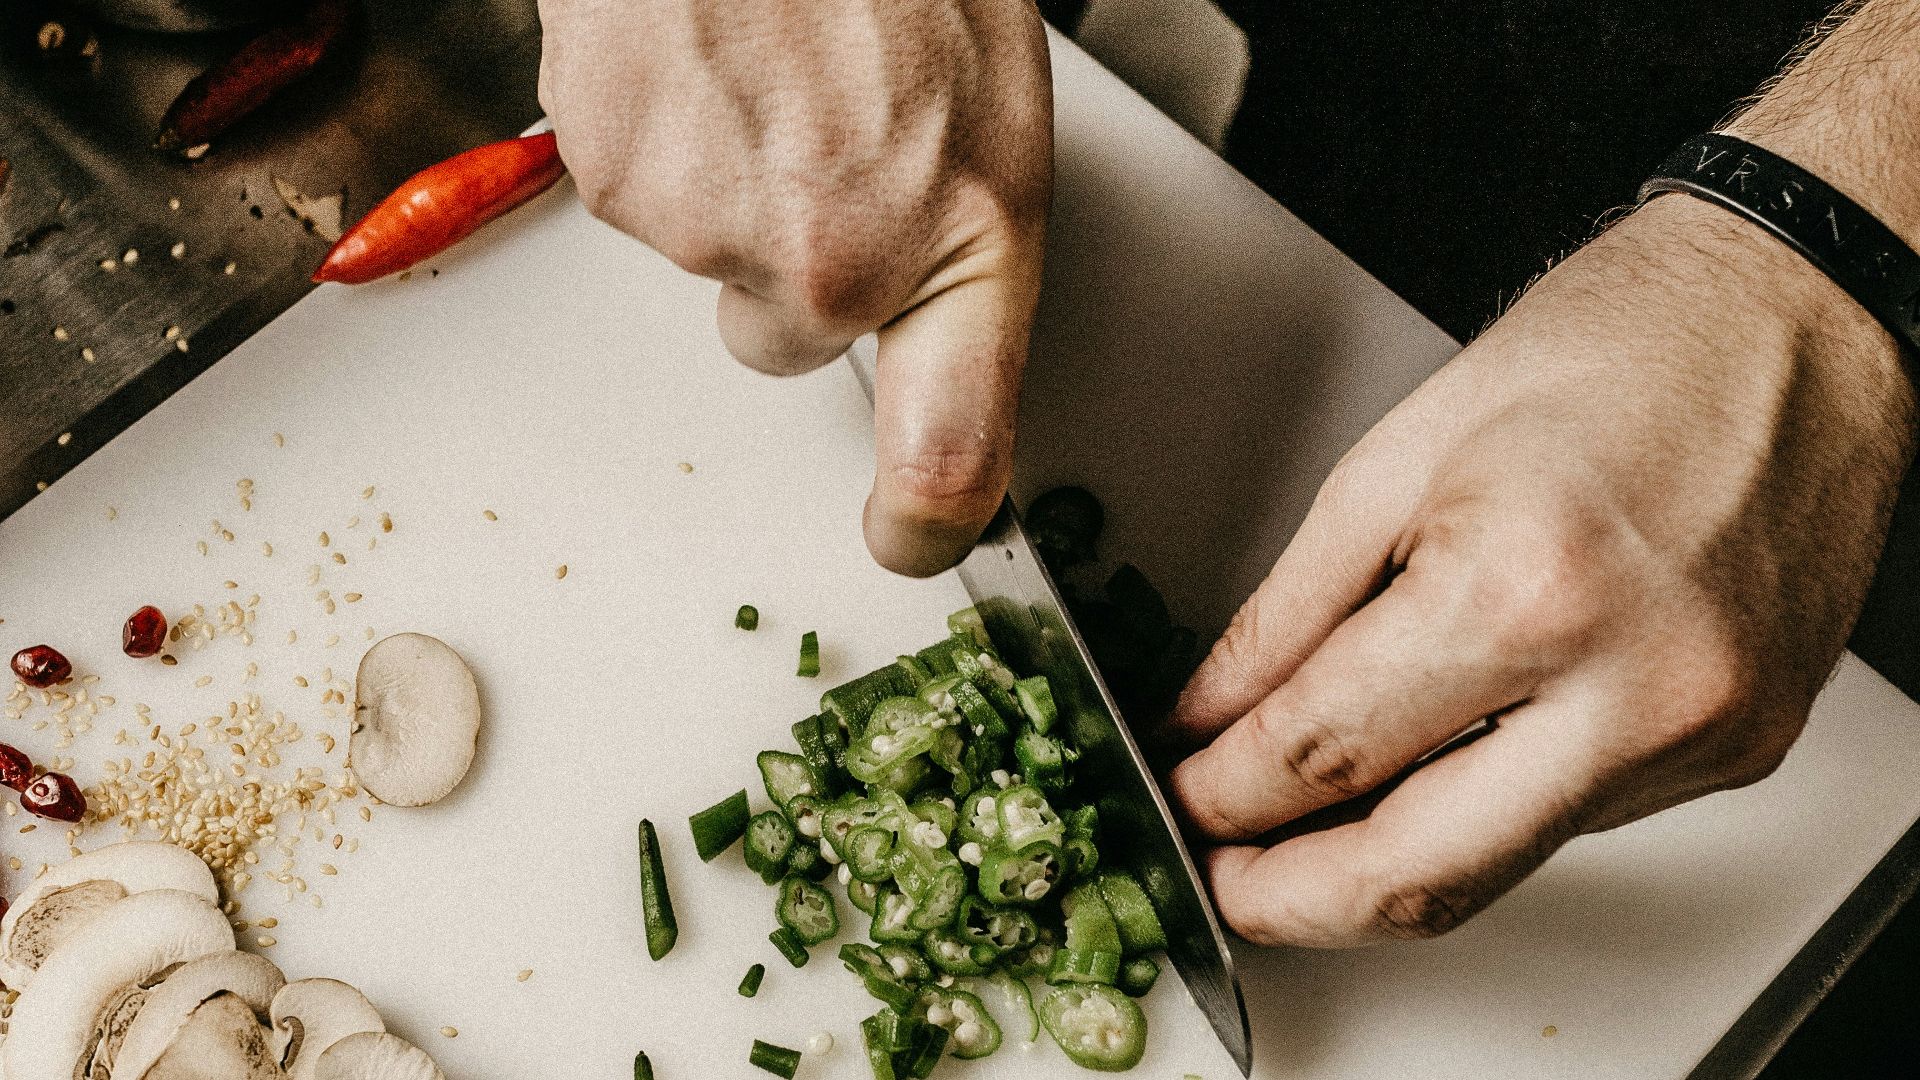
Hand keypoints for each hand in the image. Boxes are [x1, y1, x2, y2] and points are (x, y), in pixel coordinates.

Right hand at [537, 0, 1052, 574]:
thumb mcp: (987, 104)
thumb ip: (950, 239)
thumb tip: (908, 322)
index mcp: (966, 236)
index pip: (955, 452)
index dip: (926, 520)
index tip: (908, 536)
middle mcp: (837, 259)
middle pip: (784, 338)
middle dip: (793, 261)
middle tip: (819, 136)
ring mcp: (713, 225)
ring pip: (706, 253)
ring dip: (726, 177)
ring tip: (765, 61)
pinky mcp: (614, 173)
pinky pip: (635, 188)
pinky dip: (660, 132)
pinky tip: (702, 52)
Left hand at [1162, 193, 1916, 946]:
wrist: (1796, 316)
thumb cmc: (1615, 346)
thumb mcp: (1397, 459)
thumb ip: (1286, 612)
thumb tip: (1210, 716)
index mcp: (1524, 590)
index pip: (1325, 753)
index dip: (1222, 796)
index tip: (1181, 798)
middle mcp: (1630, 686)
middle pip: (1416, 876)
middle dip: (1289, 901)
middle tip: (1220, 877)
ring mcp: (1699, 733)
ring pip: (1496, 869)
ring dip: (1379, 869)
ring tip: (1298, 834)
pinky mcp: (1741, 750)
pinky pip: (1572, 822)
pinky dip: (1478, 813)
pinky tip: (1427, 774)